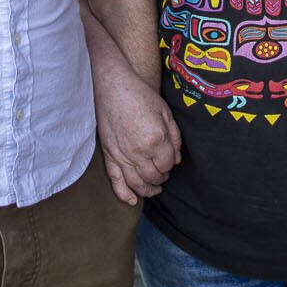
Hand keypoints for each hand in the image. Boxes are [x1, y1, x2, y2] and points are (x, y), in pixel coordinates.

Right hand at [92, 65, 180, 204]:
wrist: (112, 86)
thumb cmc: (140, 95)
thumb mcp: (165, 111)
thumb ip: (174, 137)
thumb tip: (177, 159)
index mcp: (155, 138)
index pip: (168, 164)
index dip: (171, 164)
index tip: (170, 160)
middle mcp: (138, 151)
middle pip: (154, 176)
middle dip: (161, 178)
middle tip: (163, 174)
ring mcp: (122, 155)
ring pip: (137, 183)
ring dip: (147, 190)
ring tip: (154, 189)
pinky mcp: (109, 155)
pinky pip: (116, 181)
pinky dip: (124, 194)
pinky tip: (132, 200)